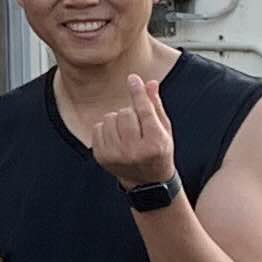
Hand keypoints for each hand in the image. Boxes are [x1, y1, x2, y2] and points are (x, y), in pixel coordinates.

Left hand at [90, 75, 177, 192]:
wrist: (147, 182)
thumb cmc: (159, 151)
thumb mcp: (164, 130)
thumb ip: (156, 106)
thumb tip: (150, 83)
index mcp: (155, 144)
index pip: (144, 112)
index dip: (138, 93)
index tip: (133, 78)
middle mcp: (134, 151)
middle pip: (125, 112)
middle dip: (131, 113)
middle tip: (138, 126)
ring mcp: (116, 156)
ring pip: (110, 118)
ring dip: (118, 120)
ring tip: (128, 133)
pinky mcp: (101, 157)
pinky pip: (98, 127)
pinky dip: (107, 128)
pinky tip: (117, 139)